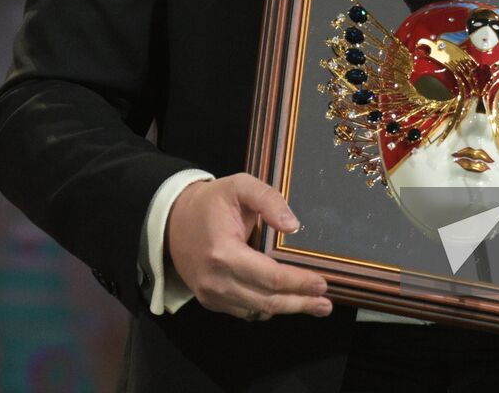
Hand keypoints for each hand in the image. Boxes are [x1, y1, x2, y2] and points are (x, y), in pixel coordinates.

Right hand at [166, 173, 332, 321]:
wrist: (173, 220)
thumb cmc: (210, 202)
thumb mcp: (240, 186)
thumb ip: (268, 199)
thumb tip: (293, 225)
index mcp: (224, 253)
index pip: (270, 276)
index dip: (298, 282)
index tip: (322, 283)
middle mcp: (216, 281)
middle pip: (267, 300)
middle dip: (299, 302)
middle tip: (325, 303)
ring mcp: (211, 295)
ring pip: (257, 310)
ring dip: (287, 309)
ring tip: (314, 306)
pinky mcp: (210, 301)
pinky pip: (244, 311)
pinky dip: (266, 308)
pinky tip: (285, 303)